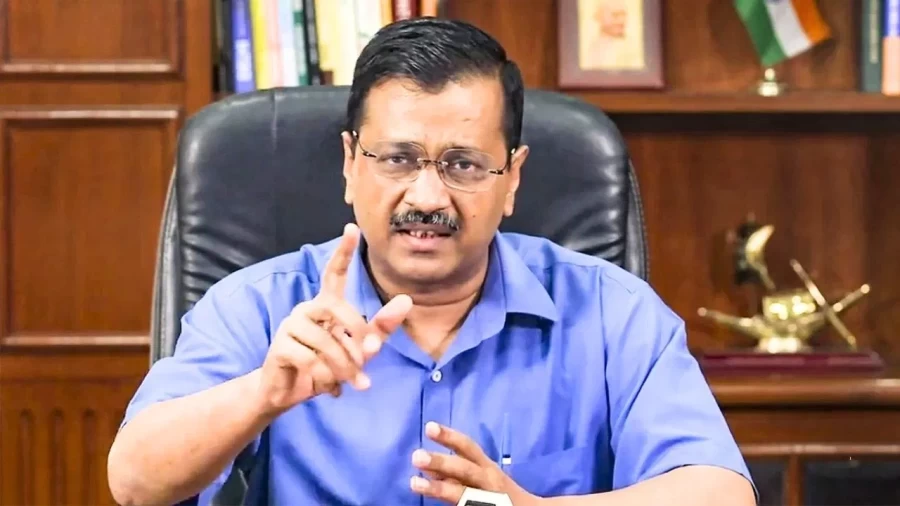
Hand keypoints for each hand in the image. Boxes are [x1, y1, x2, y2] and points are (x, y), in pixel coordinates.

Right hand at [256, 223, 412, 415]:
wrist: (289, 392)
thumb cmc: (327, 366)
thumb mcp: (361, 349)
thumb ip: (382, 328)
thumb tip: (406, 300)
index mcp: (327, 304)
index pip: (334, 272)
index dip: (343, 251)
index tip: (352, 228)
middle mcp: (307, 308)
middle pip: (341, 311)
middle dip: (359, 339)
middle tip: (368, 361)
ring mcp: (290, 324)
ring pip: (327, 341)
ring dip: (344, 367)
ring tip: (350, 382)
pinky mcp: (280, 345)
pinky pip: (310, 359)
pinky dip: (326, 378)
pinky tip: (329, 388)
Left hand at [410, 422, 538, 504]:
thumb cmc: (499, 492)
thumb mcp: (482, 477)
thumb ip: (456, 473)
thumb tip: (428, 468)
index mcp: (487, 468)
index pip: (468, 448)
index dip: (449, 437)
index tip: (429, 427)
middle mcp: (488, 482)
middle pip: (464, 469)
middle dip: (441, 462)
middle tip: (416, 456)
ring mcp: (488, 499)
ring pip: (462, 494)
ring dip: (439, 488)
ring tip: (414, 483)